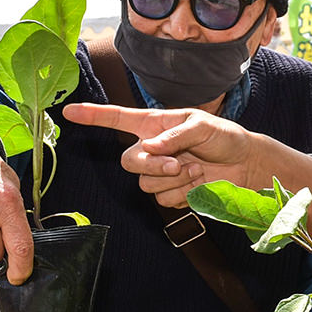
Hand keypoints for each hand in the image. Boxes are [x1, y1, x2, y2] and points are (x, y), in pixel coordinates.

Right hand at [62, 103, 254, 207]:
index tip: (69, 111)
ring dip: (174, 179)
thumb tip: (151, 147)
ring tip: (197, 169)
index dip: (93, 116)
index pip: (116, 119)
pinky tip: (198, 182)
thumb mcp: (202, 125)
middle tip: (177, 164)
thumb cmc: (223, 137)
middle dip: (152, 165)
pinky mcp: (170, 193)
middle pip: (128, 161)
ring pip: (146, 184)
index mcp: (154, 125)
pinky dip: (183, 193)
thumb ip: (175, 135)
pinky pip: (164, 199)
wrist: (243, 165)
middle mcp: (151, 149)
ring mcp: (159, 173)